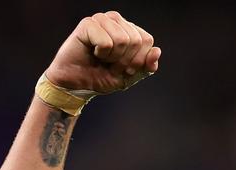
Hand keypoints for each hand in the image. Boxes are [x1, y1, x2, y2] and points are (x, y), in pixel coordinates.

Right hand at [44, 11, 160, 94]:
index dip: (138, 60)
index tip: (123, 68)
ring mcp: (102, 20)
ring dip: (113, 58)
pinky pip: (107, 42)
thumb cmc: (103, 76)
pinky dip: (102, 54)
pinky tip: (93, 53)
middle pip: (136, 40)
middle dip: (125, 61)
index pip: (147, 40)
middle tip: (111, 65)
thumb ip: (147, 65)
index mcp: (129, 29)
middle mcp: (116, 20)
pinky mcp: (88, 24)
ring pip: (122, 40)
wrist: (78, 85)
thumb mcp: (131, 75)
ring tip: (102, 59)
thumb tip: (157, 51)